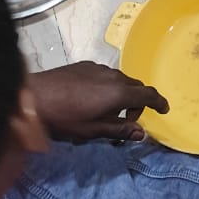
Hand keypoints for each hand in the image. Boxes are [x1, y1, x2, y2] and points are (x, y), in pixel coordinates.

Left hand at [31, 62, 169, 142]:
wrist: (33, 96)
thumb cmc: (64, 118)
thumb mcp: (92, 130)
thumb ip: (119, 130)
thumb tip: (142, 134)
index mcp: (119, 92)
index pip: (149, 94)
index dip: (160, 102)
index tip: (165, 110)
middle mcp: (114, 76)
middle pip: (136, 86)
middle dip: (138, 102)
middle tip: (127, 120)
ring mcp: (99, 68)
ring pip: (120, 80)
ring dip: (122, 95)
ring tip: (106, 111)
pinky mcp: (85, 65)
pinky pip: (106, 76)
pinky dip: (108, 87)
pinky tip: (90, 99)